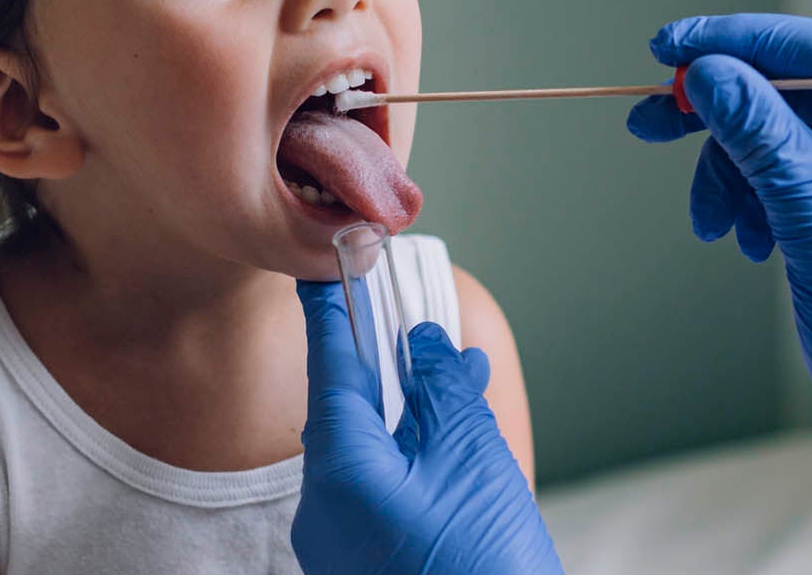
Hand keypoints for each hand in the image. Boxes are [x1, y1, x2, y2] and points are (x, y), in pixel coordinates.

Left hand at [292, 280, 560, 574]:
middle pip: (349, 413)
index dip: (333, 313)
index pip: (331, 370)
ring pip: (370, 455)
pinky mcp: (367, 568)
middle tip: (410, 317)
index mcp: (340, 474)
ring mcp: (342, 548)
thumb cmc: (486, 570)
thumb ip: (445, 391)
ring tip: (460, 375)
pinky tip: (457, 440)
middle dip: (386, 366)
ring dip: (412, 413)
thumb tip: (423, 345)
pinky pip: (382, 494)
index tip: (326, 267)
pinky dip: (416, 459)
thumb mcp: (474, 461)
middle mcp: (325, 512)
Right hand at [626, 13, 811, 518]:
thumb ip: (763, 136)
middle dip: (724, 113)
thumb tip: (709, 71)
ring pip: (780, 140)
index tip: (674, 46)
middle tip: (652, 120)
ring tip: (709, 224)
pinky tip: (741, 241)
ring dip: (730, 173)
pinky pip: (782, 180)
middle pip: (798, 96)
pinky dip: (749, 202)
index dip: (748, 41)